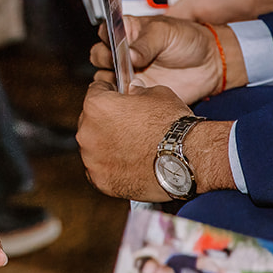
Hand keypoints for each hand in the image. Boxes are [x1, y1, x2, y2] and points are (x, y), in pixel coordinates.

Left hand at [77, 81, 199, 200]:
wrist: (186, 159)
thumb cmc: (171, 125)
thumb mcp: (157, 93)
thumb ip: (138, 91)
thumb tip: (133, 90)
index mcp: (96, 105)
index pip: (96, 91)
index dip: (109, 92)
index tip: (117, 97)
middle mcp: (87, 132)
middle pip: (90, 120)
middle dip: (106, 120)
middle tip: (127, 125)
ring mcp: (92, 159)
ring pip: (94, 147)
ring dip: (106, 145)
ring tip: (130, 148)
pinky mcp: (100, 181)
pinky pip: (99, 170)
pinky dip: (110, 167)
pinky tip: (128, 164)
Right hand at [98, 14, 231, 103]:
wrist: (209, 64)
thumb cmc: (188, 40)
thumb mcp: (166, 33)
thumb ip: (146, 44)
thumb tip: (129, 56)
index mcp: (129, 31)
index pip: (104, 31)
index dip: (105, 38)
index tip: (113, 43)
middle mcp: (124, 51)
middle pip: (99, 55)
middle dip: (106, 59)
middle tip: (121, 64)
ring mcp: (129, 73)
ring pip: (104, 77)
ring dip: (111, 80)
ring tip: (128, 80)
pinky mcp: (137, 91)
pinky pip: (119, 96)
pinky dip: (121, 96)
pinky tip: (133, 93)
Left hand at [161, 0, 272, 24]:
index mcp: (198, 4)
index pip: (166, 20)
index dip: (154, 14)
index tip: (147, 7)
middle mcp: (210, 17)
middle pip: (183, 17)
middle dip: (176, 2)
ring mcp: (226, 19)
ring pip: (202, 14)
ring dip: (197, 1)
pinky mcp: (239, 15)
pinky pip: (219, 11)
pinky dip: (214, 0)